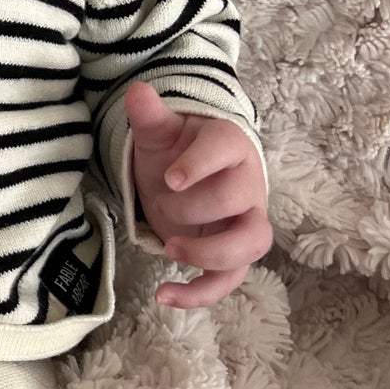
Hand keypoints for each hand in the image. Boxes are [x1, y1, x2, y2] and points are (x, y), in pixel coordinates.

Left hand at [125, 80, 271, 308]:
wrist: (185, 179)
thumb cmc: (176, 152)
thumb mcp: (159, 134)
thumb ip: (150, 116)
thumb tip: (137, 91)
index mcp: (230, 145)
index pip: (226, 150)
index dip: (201, 164)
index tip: (171, 179)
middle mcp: (247, 184)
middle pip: (238, 198)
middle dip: (196, 206)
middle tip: (164, 203)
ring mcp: (245, 221)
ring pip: (252, 243)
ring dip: (213, 252)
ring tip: (172, 251)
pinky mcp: (234, 254)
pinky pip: (230, 279)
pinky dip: (201, 294)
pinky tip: (163, 296)